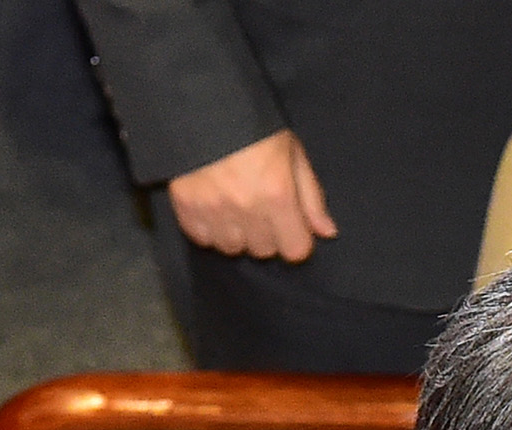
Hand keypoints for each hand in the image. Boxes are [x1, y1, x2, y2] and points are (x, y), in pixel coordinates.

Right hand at [167, 129, 337, 261]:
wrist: (199, 97)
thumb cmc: (252, 121)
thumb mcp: (291, 151)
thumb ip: (311, 196)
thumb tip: (327, 232)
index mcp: (277, 194)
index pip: (295, 250)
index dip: (295, 238)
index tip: (288, 224)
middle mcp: (246, 207)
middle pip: (263, 251)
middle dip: (265, 234)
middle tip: (257, 207)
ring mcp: (213, 208)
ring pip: (231, 248)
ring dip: (235, 233)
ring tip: (232, 205)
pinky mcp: (184, 205)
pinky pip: (201, 238)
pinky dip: (207, 229)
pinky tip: (211, 207)